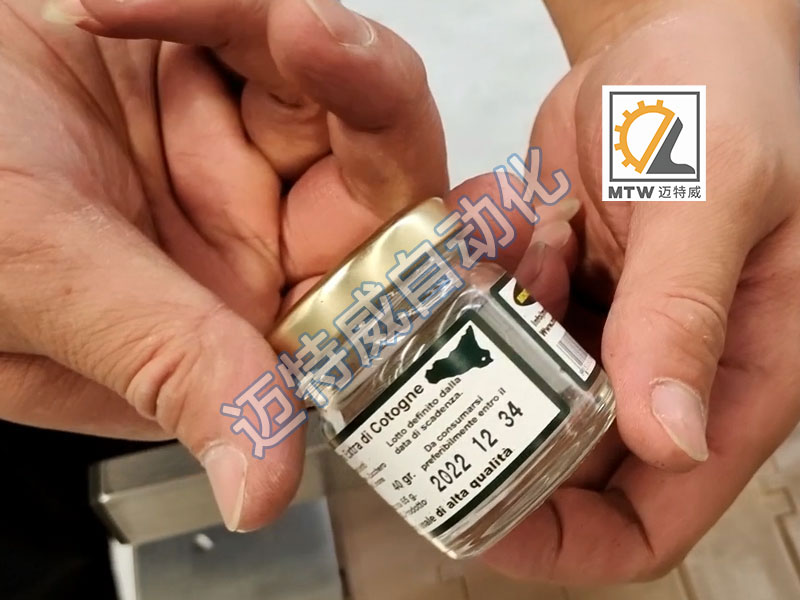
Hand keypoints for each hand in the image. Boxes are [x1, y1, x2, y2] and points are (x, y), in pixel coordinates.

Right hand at [0, 0, 446, 530]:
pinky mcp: (209, 70)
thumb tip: (264, 492)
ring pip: (339, 98)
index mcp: (223, 326)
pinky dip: (234, 7)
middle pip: (376, 188)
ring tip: (264, 18)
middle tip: (345, 64)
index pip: (366, 311)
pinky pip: (269, 31)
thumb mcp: (44, 286)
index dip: (438, 271)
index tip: (482, 220)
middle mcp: (243, 243)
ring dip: (315, 51)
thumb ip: (171, 367)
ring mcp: (232, 152)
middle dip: (377, 123)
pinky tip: (167, 4)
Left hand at [485, 0, 799, 581]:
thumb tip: (675, 439)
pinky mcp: (564, 297)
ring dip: (485, 353)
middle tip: (433, 396)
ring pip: (522, 398)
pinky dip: (483, 299)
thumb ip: (687, 312)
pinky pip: (502, 330)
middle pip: (568, 470)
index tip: (484, 523)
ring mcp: (608, 337)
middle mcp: (667, 372)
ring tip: (490, 279)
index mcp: (738, 376)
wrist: (667, 39)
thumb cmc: (721, 96)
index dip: (569, 542)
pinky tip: (501, 240)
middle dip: (496, 439)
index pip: (653, 520)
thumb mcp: (714, 194)